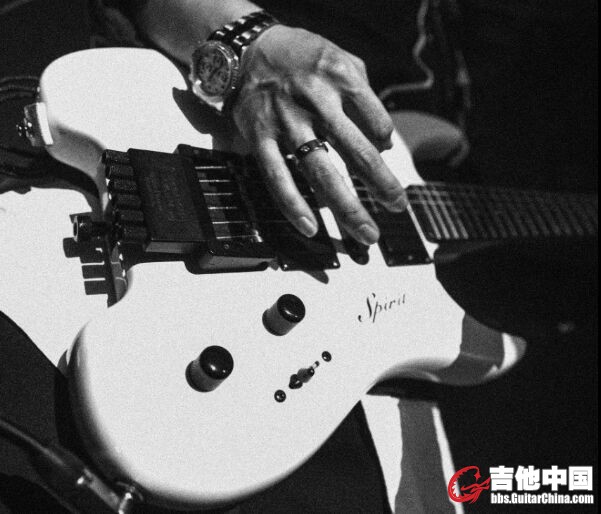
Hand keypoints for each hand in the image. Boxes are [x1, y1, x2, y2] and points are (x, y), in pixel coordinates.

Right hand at [231, 25, 406, 244]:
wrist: (247, 49)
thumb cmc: (300, 57)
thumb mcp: (340, 58)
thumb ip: (365, 95)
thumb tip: (382, 141)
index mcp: (341, 77)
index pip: (377, 121)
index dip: (385, 141)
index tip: (383, 153)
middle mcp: (316, 100)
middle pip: (356, 151)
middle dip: (382, 184)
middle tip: (397, 206)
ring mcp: (286, 122)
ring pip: (321, 172)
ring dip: (347, 207)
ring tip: (367, 232)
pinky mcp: (260, 137)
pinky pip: (277, 177)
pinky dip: (294, 206)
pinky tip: (311, 228)